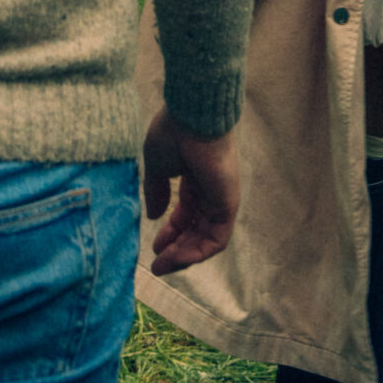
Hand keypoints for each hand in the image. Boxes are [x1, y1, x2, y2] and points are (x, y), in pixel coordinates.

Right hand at [141, 105, 240, 275]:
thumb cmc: (174, 132)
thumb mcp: (157, 165)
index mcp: (194, 178)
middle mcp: (210, 190)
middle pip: (195, 229)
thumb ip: (156, 191)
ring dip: (185, 256)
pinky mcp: (228, 205)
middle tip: (158, 264)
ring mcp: (221, 198)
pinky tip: (177, 257)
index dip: (170, 232)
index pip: (185, 214)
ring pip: (206, 238)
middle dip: (176, 249)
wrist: (192, 116)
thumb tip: (154, 216)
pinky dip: (198, 252)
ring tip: (164, 266)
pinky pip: (216, 239)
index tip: (154, 247)